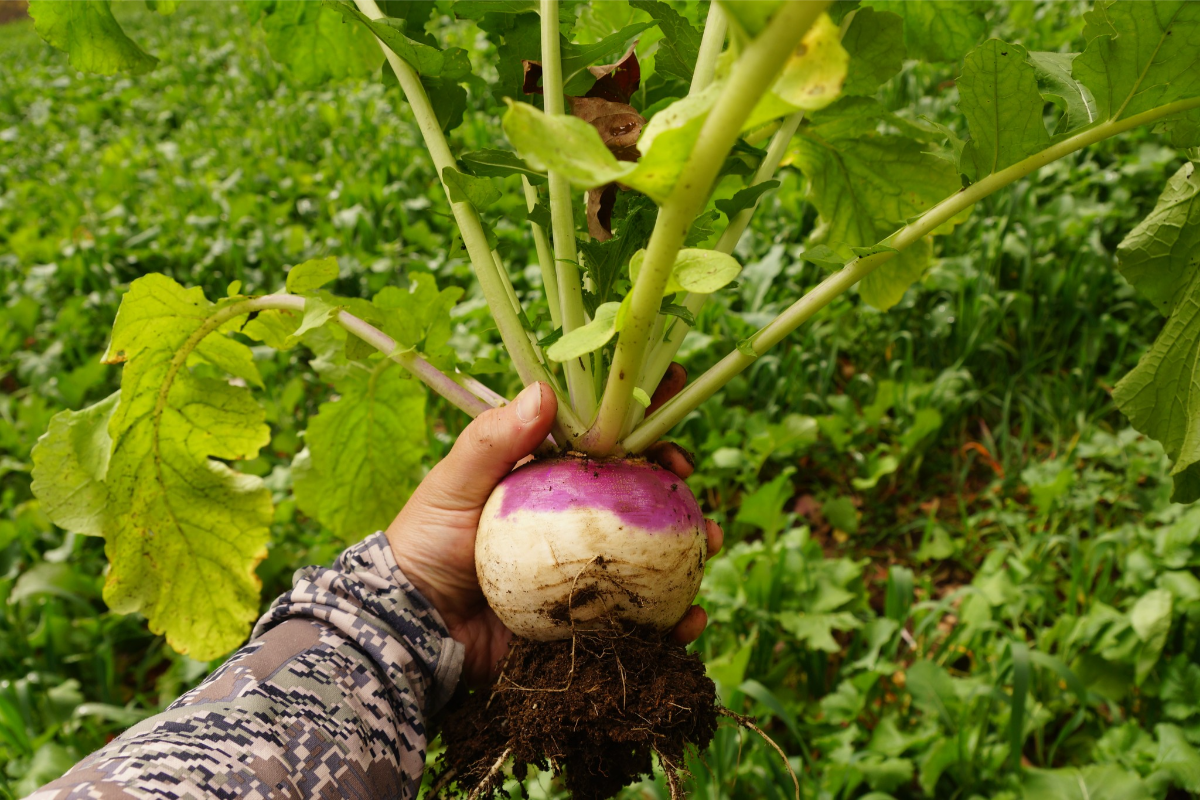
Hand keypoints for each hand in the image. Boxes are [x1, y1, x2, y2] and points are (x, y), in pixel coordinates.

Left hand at [385, 367, 722, 684]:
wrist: (411, 627)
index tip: (675, 388)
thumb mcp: (452, 484)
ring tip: (708, 543)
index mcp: (548, 477)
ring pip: (651, 551)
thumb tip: (543, 390)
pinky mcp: (587, 617)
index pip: (603, 436)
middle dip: (675, 482)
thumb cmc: (425, 543)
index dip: (641, 414)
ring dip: (689, 545)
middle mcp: (574, 519)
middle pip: (638, 492)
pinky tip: (691, 619)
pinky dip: (671, 619)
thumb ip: (492, 440)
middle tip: (687, 479)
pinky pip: (638, 616)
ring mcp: (585, 568)